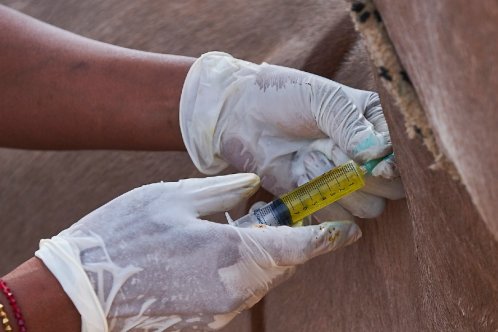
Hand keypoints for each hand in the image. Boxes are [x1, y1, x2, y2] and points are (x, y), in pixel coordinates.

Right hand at [36, 173, 360, 330]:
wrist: (81, 291)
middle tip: (285, 215)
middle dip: (292, 241)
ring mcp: (220, 310)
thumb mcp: (175, 198)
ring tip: (243, 228)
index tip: (350, 230)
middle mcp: (235, 289)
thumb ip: (223, 191)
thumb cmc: (125, 236)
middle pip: (284, 264)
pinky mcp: (205, 321)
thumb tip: (254, 186)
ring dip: (264, 255)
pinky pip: (238, 292)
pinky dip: (241, 271)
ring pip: (262, 279)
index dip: (329, 237)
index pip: (300, 246)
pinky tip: (215, 252)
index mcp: (233, 253)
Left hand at [180, 52, 403, 220]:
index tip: (375, 163)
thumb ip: (351, 126)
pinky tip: (299, 176)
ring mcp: (345, 180)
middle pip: (394, 190)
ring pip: (369, 208)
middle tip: (330, 150)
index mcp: (375, 123)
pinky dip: (320, 201)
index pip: (405, 156)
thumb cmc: (285, 96)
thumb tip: (379, 154)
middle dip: (362, 176)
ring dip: (337, 187)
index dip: (394, 165)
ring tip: (308, 157)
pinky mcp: (322, 199)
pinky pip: (338, 217)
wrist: (243, 116)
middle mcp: (367, 155)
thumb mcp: (322, 100)